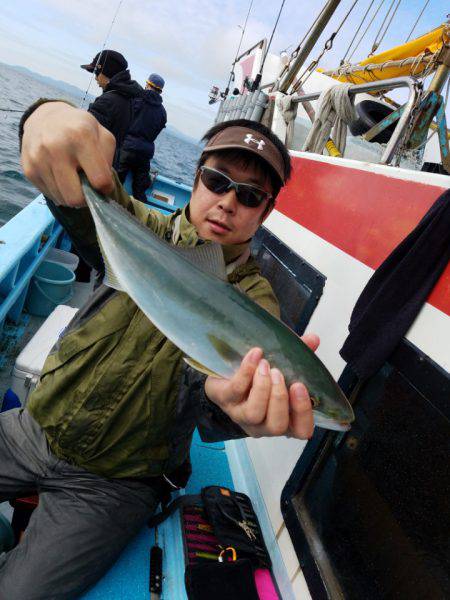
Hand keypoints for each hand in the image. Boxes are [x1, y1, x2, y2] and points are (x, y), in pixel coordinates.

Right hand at [21, 102, 115, 206]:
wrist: (46, 118)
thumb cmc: (80, 129)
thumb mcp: (102, 135)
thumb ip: (108, 160)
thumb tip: (103, 188)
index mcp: (80, 136)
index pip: (99, 180)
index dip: (106, 187)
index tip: (105, 184)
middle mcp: (56, 148)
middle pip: (76, 198)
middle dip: (86, 198)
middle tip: (88, 189)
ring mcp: (39, 159)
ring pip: (62, 200)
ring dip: (72, 195)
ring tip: (74, 179)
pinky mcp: (28, 170)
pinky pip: (50, 195)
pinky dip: (60, 192)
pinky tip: (62, 177)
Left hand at [205, 333, 319, 439]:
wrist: (225, 372)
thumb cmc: (259, 375)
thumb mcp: (283, 366)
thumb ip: (300, 355)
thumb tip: (313, 339)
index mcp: (284, 419)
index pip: (301, 430)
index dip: (303, 412)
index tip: (300, 386)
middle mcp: (263, 424)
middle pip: (276, 426)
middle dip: (280, 398)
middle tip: (278, 373)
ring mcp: (241, 415)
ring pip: (254, 413)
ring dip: (262, 387)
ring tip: (265, 365)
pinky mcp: (224, 400)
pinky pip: (235, 391)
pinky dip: (246, 372)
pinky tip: (254, 356)